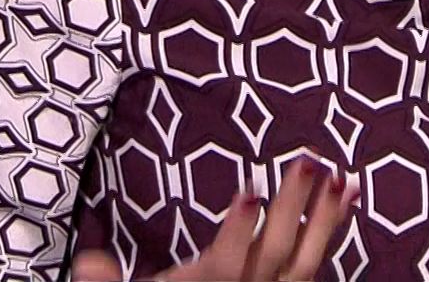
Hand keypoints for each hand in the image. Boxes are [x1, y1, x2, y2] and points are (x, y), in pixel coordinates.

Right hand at [72, 158, 355, 280]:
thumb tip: (83, 264)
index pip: (226, 267)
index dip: (238, 233)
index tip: (250, 194)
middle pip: (274, 255)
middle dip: (291, 208)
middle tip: (306, 160)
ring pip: (306, 261)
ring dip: (325, 217)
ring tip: (341, 176)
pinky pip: (315, 264)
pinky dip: (331, 231)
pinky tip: (344, 200)